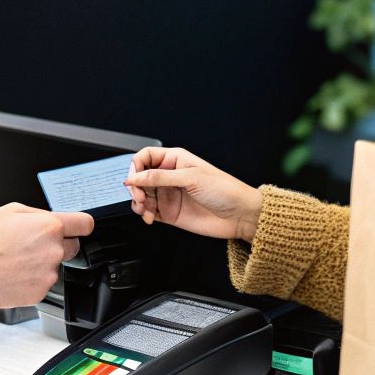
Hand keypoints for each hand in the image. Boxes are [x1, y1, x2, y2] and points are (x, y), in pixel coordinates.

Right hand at [0, 203, 92, 308]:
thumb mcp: (11, 210)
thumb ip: (39, 215)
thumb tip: (52, 219)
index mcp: (49, 227)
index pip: (85, 224)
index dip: (81, 225)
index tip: (79, 228)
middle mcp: (53, 251)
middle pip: (72, 248)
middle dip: (58, 245)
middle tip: (31, 246)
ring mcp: (47, 275)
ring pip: (54, 267)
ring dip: (41, 265)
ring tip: (14, 261)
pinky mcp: (38, 294)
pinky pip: (41, 284)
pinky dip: (31, 281)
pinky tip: (12, 274)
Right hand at [126, 147, 262, 241]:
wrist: (240, 215)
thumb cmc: (224, 190)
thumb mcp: (190, 178)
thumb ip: (160, 178)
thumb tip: (135, 177)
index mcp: (175, 160)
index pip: (146, 157)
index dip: (136, 166)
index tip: (135, 179)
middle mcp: (170, 176)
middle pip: (140, 177)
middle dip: (136, 188)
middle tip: (140, 198)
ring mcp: (169, 195)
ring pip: (142, 195)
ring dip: (138, 203)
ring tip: (146, 209)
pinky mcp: (170, 213)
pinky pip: (149, 212)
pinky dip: (144, 214)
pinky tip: (150, 218)